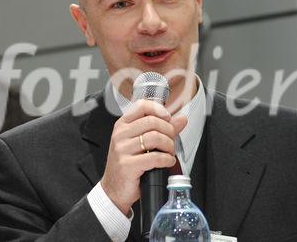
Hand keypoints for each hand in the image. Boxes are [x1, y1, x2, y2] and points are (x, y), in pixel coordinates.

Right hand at [100, 100, 186, 215]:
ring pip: (155, 137)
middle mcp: (120, 134)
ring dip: (169, 146)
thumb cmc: (129, 164)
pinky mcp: (127, 165)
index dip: (159, 110)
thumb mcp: (143, 144)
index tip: (168, 119)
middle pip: (152, 121)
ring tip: (170, 153)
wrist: (114, 190)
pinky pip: (154, 157)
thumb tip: (182, 119)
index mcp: (123, 125)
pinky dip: (166, 159)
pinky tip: (168, 162)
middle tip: (171, 142)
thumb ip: (162, 129)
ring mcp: (122, 149)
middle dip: (169, 131)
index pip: (142, 106)